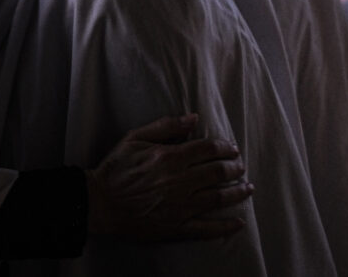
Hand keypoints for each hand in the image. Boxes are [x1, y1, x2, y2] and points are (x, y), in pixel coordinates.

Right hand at [85, 114, 251, 241]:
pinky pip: (207, 229)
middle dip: (234, 168)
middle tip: (241, 166)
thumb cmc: (115, 168)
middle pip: (217, 172)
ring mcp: (179, 207)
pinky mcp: (176, 228)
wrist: (99, 202)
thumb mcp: (135, 137)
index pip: (208, 149)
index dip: (225, 147)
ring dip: (237, 193)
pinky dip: (225, 227)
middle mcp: (179, 182)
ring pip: (218, 198)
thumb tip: (193, 118)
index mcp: (169, 157)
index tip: (232, 148)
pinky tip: (239, 223)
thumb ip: (165, 126)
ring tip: (248, 188)